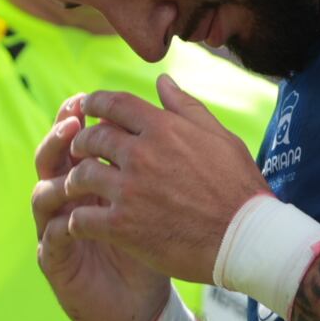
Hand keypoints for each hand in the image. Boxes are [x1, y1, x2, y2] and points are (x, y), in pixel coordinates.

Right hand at [32, 116, 171, 320]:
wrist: (143, 305)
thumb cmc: (152, 246)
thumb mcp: (160, 196)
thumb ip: (160, 150)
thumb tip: (165, 93)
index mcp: (91, 179)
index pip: (75, 140)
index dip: (75, 119)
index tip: (87, 100)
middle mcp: (69, 200)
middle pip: (51, 160)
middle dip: (59, 138)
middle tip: (73, 122)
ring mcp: (57, 229)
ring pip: (42, 195)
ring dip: (55, 179)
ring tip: (71, 168)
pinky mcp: (57, 261)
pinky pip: (51, 238)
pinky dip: (59, 226)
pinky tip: (72, 218)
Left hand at [57, 77, 271, 285]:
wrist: (245, 239)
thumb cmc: (238, 187)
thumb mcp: (220, 137)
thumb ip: (186, 107)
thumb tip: (163, 82)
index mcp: (163, 129)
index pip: (115, 104)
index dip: (95, 103)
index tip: (87, 107)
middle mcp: (141, 154)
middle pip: (92, 138)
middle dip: (81, 141)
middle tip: (79, 149)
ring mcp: (130, 191)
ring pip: (81, 175)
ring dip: (74, 179)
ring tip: (76, 186)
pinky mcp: (123, 226)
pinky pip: (82, 218)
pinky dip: (76, 220)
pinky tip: (81, 223)